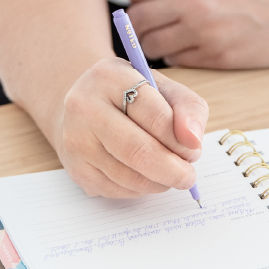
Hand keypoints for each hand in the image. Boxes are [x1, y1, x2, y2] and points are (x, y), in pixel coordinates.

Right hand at [52, 58, 208, 197]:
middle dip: (173, 171)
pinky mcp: (75, 168)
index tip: (193, 150)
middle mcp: (85, 106)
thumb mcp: (164, 89)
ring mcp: (76, 140)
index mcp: (111, 78)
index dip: (181, 141)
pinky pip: (116, 190)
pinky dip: (139, 189)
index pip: (156, 117)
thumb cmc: (132, 98)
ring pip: (129, 177)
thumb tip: (193, 141)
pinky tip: (143, 175)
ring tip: (167, 173)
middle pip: (139, 152)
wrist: (85, 108)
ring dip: (158, 182)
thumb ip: (188, 109)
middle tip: (187, 176)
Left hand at [127, 0, 268, 68]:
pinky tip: (196, 52)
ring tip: (175, 43)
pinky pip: (178, 63)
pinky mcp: (217, 59)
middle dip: (142, 28)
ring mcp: (205, 33)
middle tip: (156, 31)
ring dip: (157, 48)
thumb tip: (146, 3)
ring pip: (152, 47)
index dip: (140, 1)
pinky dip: (179, 60)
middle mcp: (195, 2)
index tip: (150, 7)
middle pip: (138, 21)